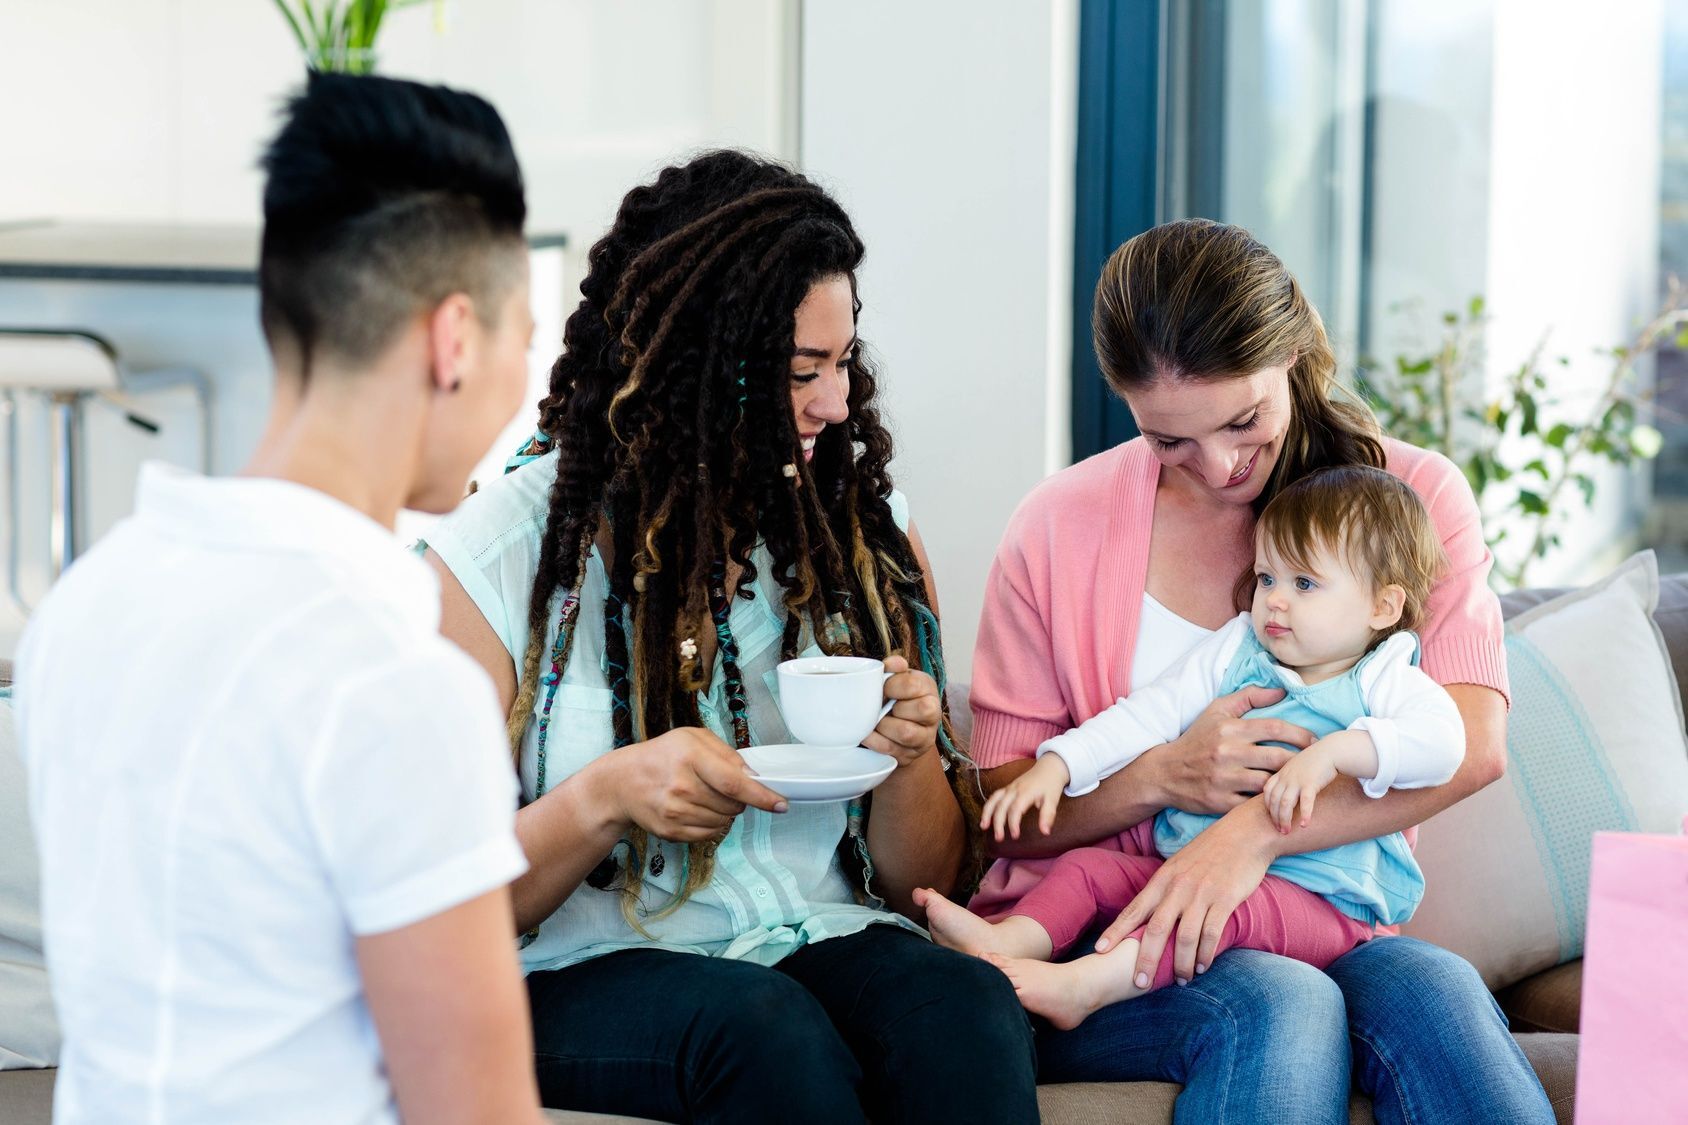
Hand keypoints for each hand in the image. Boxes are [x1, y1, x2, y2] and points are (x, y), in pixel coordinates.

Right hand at [602, 727, 787, 841]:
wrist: (622, 782)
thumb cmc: (662, 755)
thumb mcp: (693, 738)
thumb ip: (727, 754)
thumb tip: (754, 776)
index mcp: (689, 755)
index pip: (733, 782)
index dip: (761, 795)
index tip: (781, 803)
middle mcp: (681, 786)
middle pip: (732, 805)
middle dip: (739, 800)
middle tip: (724, 787)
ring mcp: (674, 812)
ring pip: (724, 822)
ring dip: (726, 812)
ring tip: (706, 796)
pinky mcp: (671, 831)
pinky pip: (709, 834)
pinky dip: (713, 824)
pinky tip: (698, 809)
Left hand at [862, 655, 940, 767]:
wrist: (899, 729)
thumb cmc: (896, 698)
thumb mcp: (897, 679)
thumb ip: (894, 669)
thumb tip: (893, 663)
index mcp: (927, 688)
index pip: (915, 684)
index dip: (893, 685)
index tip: (883, 687)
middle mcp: (933, 712)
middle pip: (923, 709)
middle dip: (895, 707)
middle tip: (883, 706)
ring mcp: (925, 737)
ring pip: (907, 733)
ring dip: (884, 726)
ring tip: (875, 721)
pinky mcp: (911, 754)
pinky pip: (892, 749)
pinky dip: (875, 741)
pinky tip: (868, 735)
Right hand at [980, 753, 1068, 840]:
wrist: (1049, 767)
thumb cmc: (1051, 784)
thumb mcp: (1053, 800)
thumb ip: (1048, 816)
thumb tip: (1045, 832)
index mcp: (1026, 792)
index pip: (1015, 809)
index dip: (1013, 823)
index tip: (1015, 836)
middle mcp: (1014, 789)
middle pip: (1001, 806)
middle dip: (998, 822)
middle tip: (999, 838)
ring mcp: (1009, 787)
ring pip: (994, 799)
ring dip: (987, 813)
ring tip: (983, 826)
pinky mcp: (1008, 788)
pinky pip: (995, 796)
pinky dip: (989, 806)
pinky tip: (986, 817)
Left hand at [1094, 799, 1275, 985]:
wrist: (1246, 833)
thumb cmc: (1211, 850)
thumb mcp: (1180, 865)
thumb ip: (1165, 888)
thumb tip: (1150, 913)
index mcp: (1163, 878)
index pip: (1134, 909)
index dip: (1116, 931)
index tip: (1099, 950)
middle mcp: (1178, 887)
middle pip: (1155, 928)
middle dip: (1144, 958)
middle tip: (1139, 983)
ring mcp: (1202, 893)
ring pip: (1184, 936)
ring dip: (1180, 963)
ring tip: (1180, 980)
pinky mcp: (1225, 899)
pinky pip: (1211, 933)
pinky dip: (1205, 954)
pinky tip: (1202, 966)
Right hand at [1148, 686, 1314, 814]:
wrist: (1165, 772)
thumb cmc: (1196, 738)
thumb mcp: (1216, 711)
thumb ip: (1248, 697)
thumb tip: (1281, 690)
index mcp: (1230, 729)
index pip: (1275, 728)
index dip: (1300, 734)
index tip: (1314, 740)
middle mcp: (1228, 752)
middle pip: (1277, 757)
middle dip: (1301, 761)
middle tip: (1314, 763)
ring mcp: (1224, 779)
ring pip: (1269, 782)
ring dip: (1287, 782)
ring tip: (1300, 781)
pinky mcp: (1221, 802)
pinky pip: (1253, 804)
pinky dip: (1268, 801)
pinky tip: (1280, 798)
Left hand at [1262, 742, 1338, 832]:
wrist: (1332, 750)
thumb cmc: (1317, 761)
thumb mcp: (1298, 768)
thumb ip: (1291, 779)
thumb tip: (1290, 795)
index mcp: (1282, 773)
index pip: (1267, 792)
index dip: (1268, 807)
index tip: (1273, 819)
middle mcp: (1286, 777)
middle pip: (1274, 800)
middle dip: (1275, 818)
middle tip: (1280, 831)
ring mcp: (1297, 780)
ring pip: (1284, 803)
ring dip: (1285, 819)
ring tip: (1287, 831)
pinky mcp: (1311, 783)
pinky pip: (1305, 802)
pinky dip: (1304, 814)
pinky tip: (1305, 825)